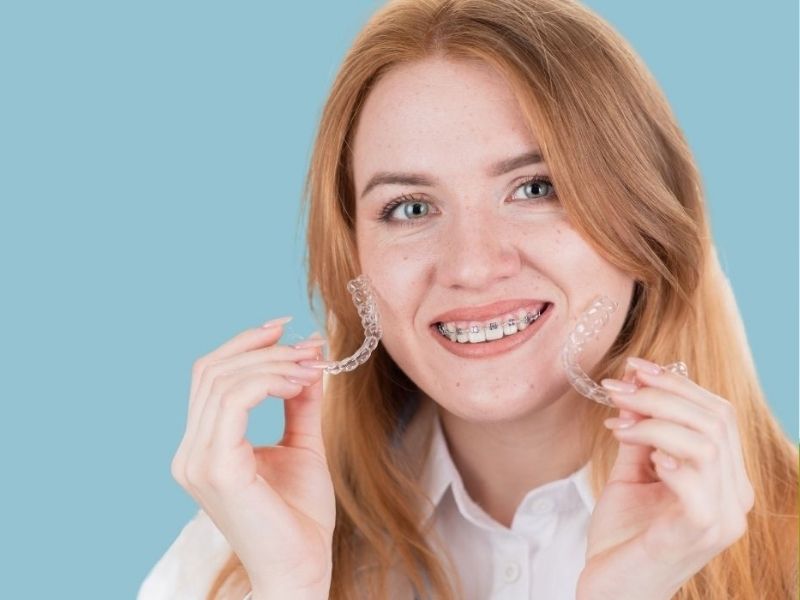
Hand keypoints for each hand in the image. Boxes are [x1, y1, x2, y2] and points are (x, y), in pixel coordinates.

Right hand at [170, 318, 335, 596]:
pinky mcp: (216, 468)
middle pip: (211, 370)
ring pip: (223, 380)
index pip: (210, 376)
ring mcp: (197, 460)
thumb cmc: (300, 517)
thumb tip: (305, 358)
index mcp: (203, 447)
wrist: (303, 568)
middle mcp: (190, 452)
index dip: (246, 345)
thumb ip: (297, 404)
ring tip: (311, 366)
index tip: (288, 329)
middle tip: (308, 346)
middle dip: (263, 349)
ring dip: (273, 363)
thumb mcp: (302, 446)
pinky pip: (235, 401)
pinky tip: (299, 384)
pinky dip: (269, 381)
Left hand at [576, 356, 754, 599]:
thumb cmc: (623, 538)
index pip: (718, 415)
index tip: (634, 368)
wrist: (610, 591)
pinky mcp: (698, 533)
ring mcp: (721, 518)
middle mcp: (734, 498)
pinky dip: (670, 457)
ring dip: (656, 419)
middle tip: (619, 388)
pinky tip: (643, 451)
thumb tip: (633, 389)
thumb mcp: (631, 475)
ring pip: (707, 443)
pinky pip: (699, 484)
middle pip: (716, 420)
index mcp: (724, 481)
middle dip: (663, 393)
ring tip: (619, 419)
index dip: (677, 384)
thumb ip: (640, 436)